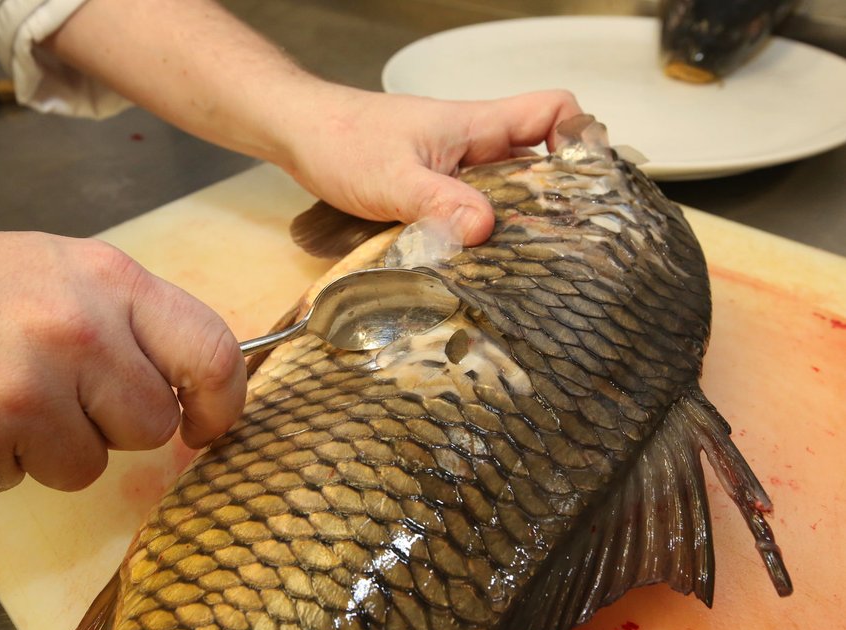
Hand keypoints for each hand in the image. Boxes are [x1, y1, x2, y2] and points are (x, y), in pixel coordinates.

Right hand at [0, 229, 244, 497]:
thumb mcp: (57, 271)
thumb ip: (128, 321)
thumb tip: (190, 380)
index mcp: (107, 282)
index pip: (211, 351)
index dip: (222, 399)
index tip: (208, 422)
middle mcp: (77, 336)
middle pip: (152, 425)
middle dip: (115, 424)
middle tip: (63, 393)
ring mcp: (24, 397)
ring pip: (89, 467)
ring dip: (52, 448)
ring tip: (0, 397)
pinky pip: (20, 482)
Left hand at [277, 86, 583, 245]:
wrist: (299, 133)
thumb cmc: (342, 140)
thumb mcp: (393, 178)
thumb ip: (437, 204)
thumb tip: (484, 229)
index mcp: (476, 126)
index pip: (553, 110)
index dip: (578, 138)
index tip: (585, 182)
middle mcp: (474, 145)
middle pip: (538, 162)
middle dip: (553, 199)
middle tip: (560, 244)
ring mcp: (455, 169)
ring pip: (505, 191)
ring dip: (513, 222)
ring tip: (523, 263)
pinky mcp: (434, 190)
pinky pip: (472, 209)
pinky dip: (478, 233)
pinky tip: (473, 262)